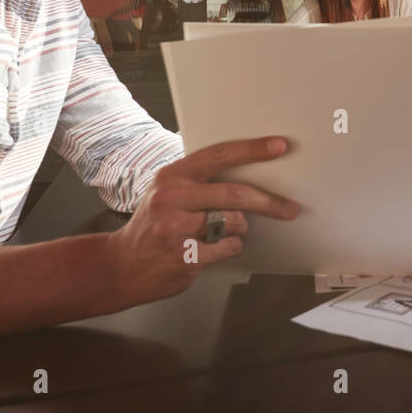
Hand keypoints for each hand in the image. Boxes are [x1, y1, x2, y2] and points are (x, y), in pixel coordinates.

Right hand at [105, 136, 298, 304]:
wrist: (122, 265)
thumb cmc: (153, 225)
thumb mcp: (166, 192)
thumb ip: (198, 180)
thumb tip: (248, 170)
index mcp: (172, 176)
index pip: (218, 155)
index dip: (252, 150)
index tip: (278, 146)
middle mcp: (172, 199)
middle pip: (235, 194)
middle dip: (269, 202)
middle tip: (289, 208)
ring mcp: (177, 229)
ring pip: (235, 221)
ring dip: (240, 228)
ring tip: (225, 231)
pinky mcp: (185, 256)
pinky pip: (228, 247)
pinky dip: (230, 247)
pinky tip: (214, 248)